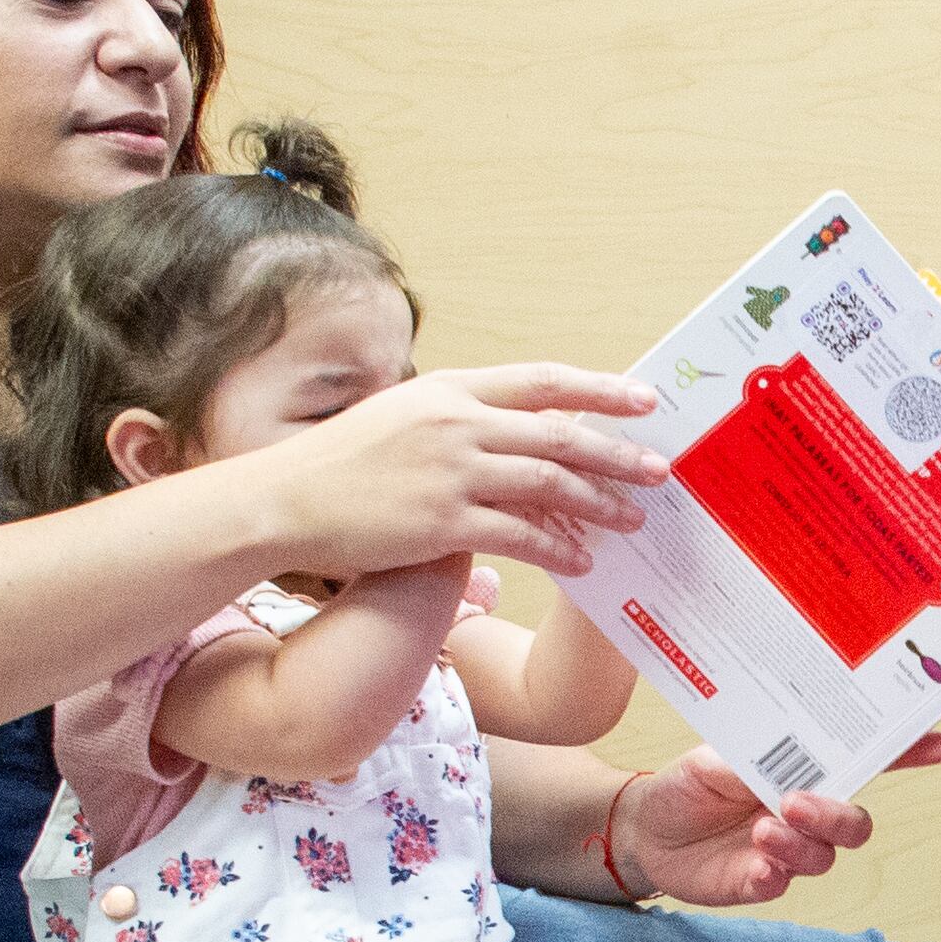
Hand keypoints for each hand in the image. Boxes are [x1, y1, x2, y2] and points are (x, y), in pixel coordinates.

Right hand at [264, 365, 668, 579]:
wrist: (281, 501)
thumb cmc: (343, 463)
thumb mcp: (402, 417)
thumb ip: (461, 418)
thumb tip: (523, 427)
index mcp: (450, 389)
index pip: (543, 380)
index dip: (600, 390)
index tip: (646, 400)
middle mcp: (456, 423)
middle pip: (559, 434)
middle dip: (616, 454)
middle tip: (659, 470)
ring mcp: (450, 473)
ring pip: (549, 485)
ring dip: (599, 504)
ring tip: (633, 519)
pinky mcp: (441, 523)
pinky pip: (520, 535)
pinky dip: (559, 549)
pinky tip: (583, 561)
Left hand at [610, 731, 940, 906]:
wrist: (641, 830)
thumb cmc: (686, 785)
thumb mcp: (710, 760)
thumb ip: (751, 764)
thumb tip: (784, 770)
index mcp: (802, 770)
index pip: (864, 761)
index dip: (907, 754)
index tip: (940, 744)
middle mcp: (805, 812)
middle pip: (855, 821)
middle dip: (837, 815)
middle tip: (796, 804)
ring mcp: (787, 851)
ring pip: (825, 856)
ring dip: (800, 844)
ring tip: (762, 832)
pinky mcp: (761, 883)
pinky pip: (784, 884)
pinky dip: (776, 874)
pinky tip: (758, 865)